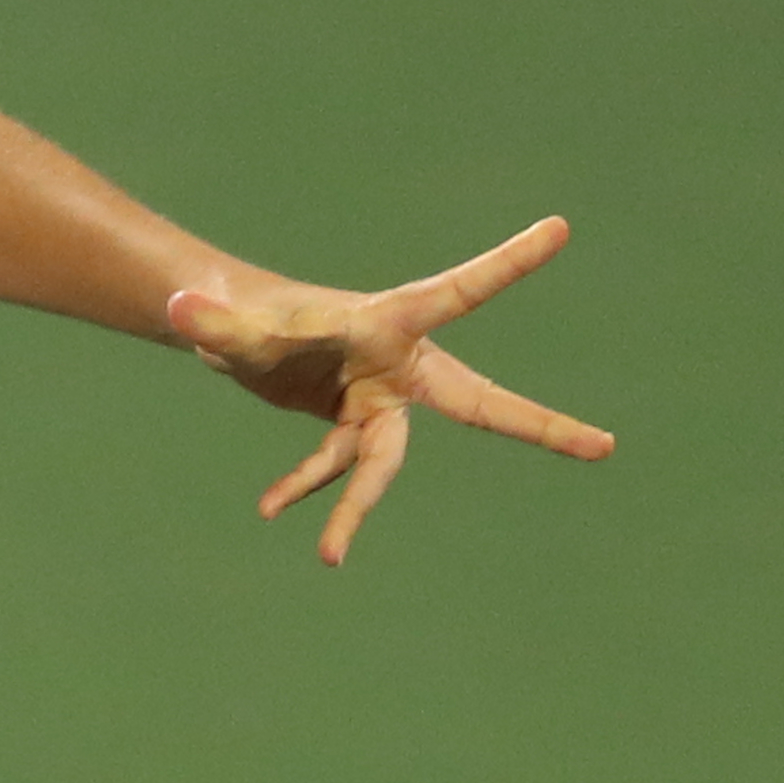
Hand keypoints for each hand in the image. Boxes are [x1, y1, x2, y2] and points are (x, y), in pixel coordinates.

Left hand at [166, 217, 614, 566]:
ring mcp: (379, 401)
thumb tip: (178, 310)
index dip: (508, 263)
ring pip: (386, 462)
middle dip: (540, 426)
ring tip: (327, 556)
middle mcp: (398, 365)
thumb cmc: (244, 314)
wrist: (233, 334)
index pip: (459, 291)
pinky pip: (338, 468)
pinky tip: (271, 512)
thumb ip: (211, 321)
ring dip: (354, 507)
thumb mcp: (231, 325)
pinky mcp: (352, 426)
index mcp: (388, 323)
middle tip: (606, 446)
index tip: (560, 226)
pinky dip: (306, 490)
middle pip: (479, 401)